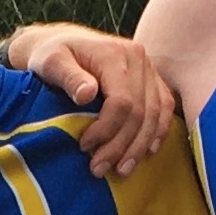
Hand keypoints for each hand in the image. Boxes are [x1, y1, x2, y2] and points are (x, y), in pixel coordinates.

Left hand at [6, 26, 174, 176]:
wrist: (62, 44)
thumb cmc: (51, 55)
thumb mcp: (50, 62)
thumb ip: (68, 77)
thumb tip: (86, 95)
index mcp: (115, 53)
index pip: (122, 101)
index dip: (106, 130)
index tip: (84, 147)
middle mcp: (138, 58)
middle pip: (140, 112)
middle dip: (121, 146)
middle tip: (98, 169)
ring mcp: (149, 69)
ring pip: (155, 114)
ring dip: (139, 146)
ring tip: (122, 170)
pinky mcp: (153, 80)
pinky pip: (165, 109)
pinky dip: (157, 132)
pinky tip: (148, 152)